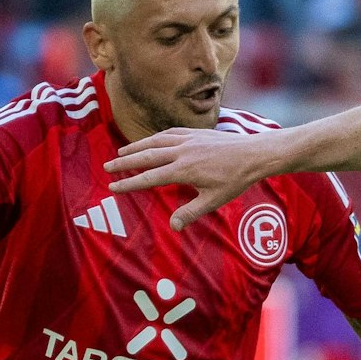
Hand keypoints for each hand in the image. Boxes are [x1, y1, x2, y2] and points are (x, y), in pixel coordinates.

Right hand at [106, 128, 273, 229]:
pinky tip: (150, 142)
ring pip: (155, 142)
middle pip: (146, 156)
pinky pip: (169, 134)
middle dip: (125, 163)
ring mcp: (187, 139)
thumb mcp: (214, 200)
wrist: (253, 153)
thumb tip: (172, 226)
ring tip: (121, 154)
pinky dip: (155, 138)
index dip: (130, 183)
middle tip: (107, 168)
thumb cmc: (235, 179)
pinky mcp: (195, 133)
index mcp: (183, 170)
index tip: (113, 187)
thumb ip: (191, 212)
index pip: (149, 177)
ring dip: (136, 147)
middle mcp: (181, 151)